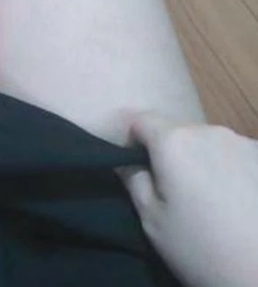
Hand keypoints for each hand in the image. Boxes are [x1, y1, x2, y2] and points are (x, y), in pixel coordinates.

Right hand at [123, 112, 257, 286]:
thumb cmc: (201, 247)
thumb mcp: (152, 220)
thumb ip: (133, 180)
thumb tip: (126, 160)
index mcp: (174, 141)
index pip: (140, 119)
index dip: (130, 139)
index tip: (133, 166)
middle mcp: (208, 131)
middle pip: (174, 130)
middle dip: (166, 153)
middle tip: (169, 191)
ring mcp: (240, 141)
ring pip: (204, 142)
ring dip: (198, 160)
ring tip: (204, 199)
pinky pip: (231, 153)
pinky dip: (224, 168)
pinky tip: (231, 200)